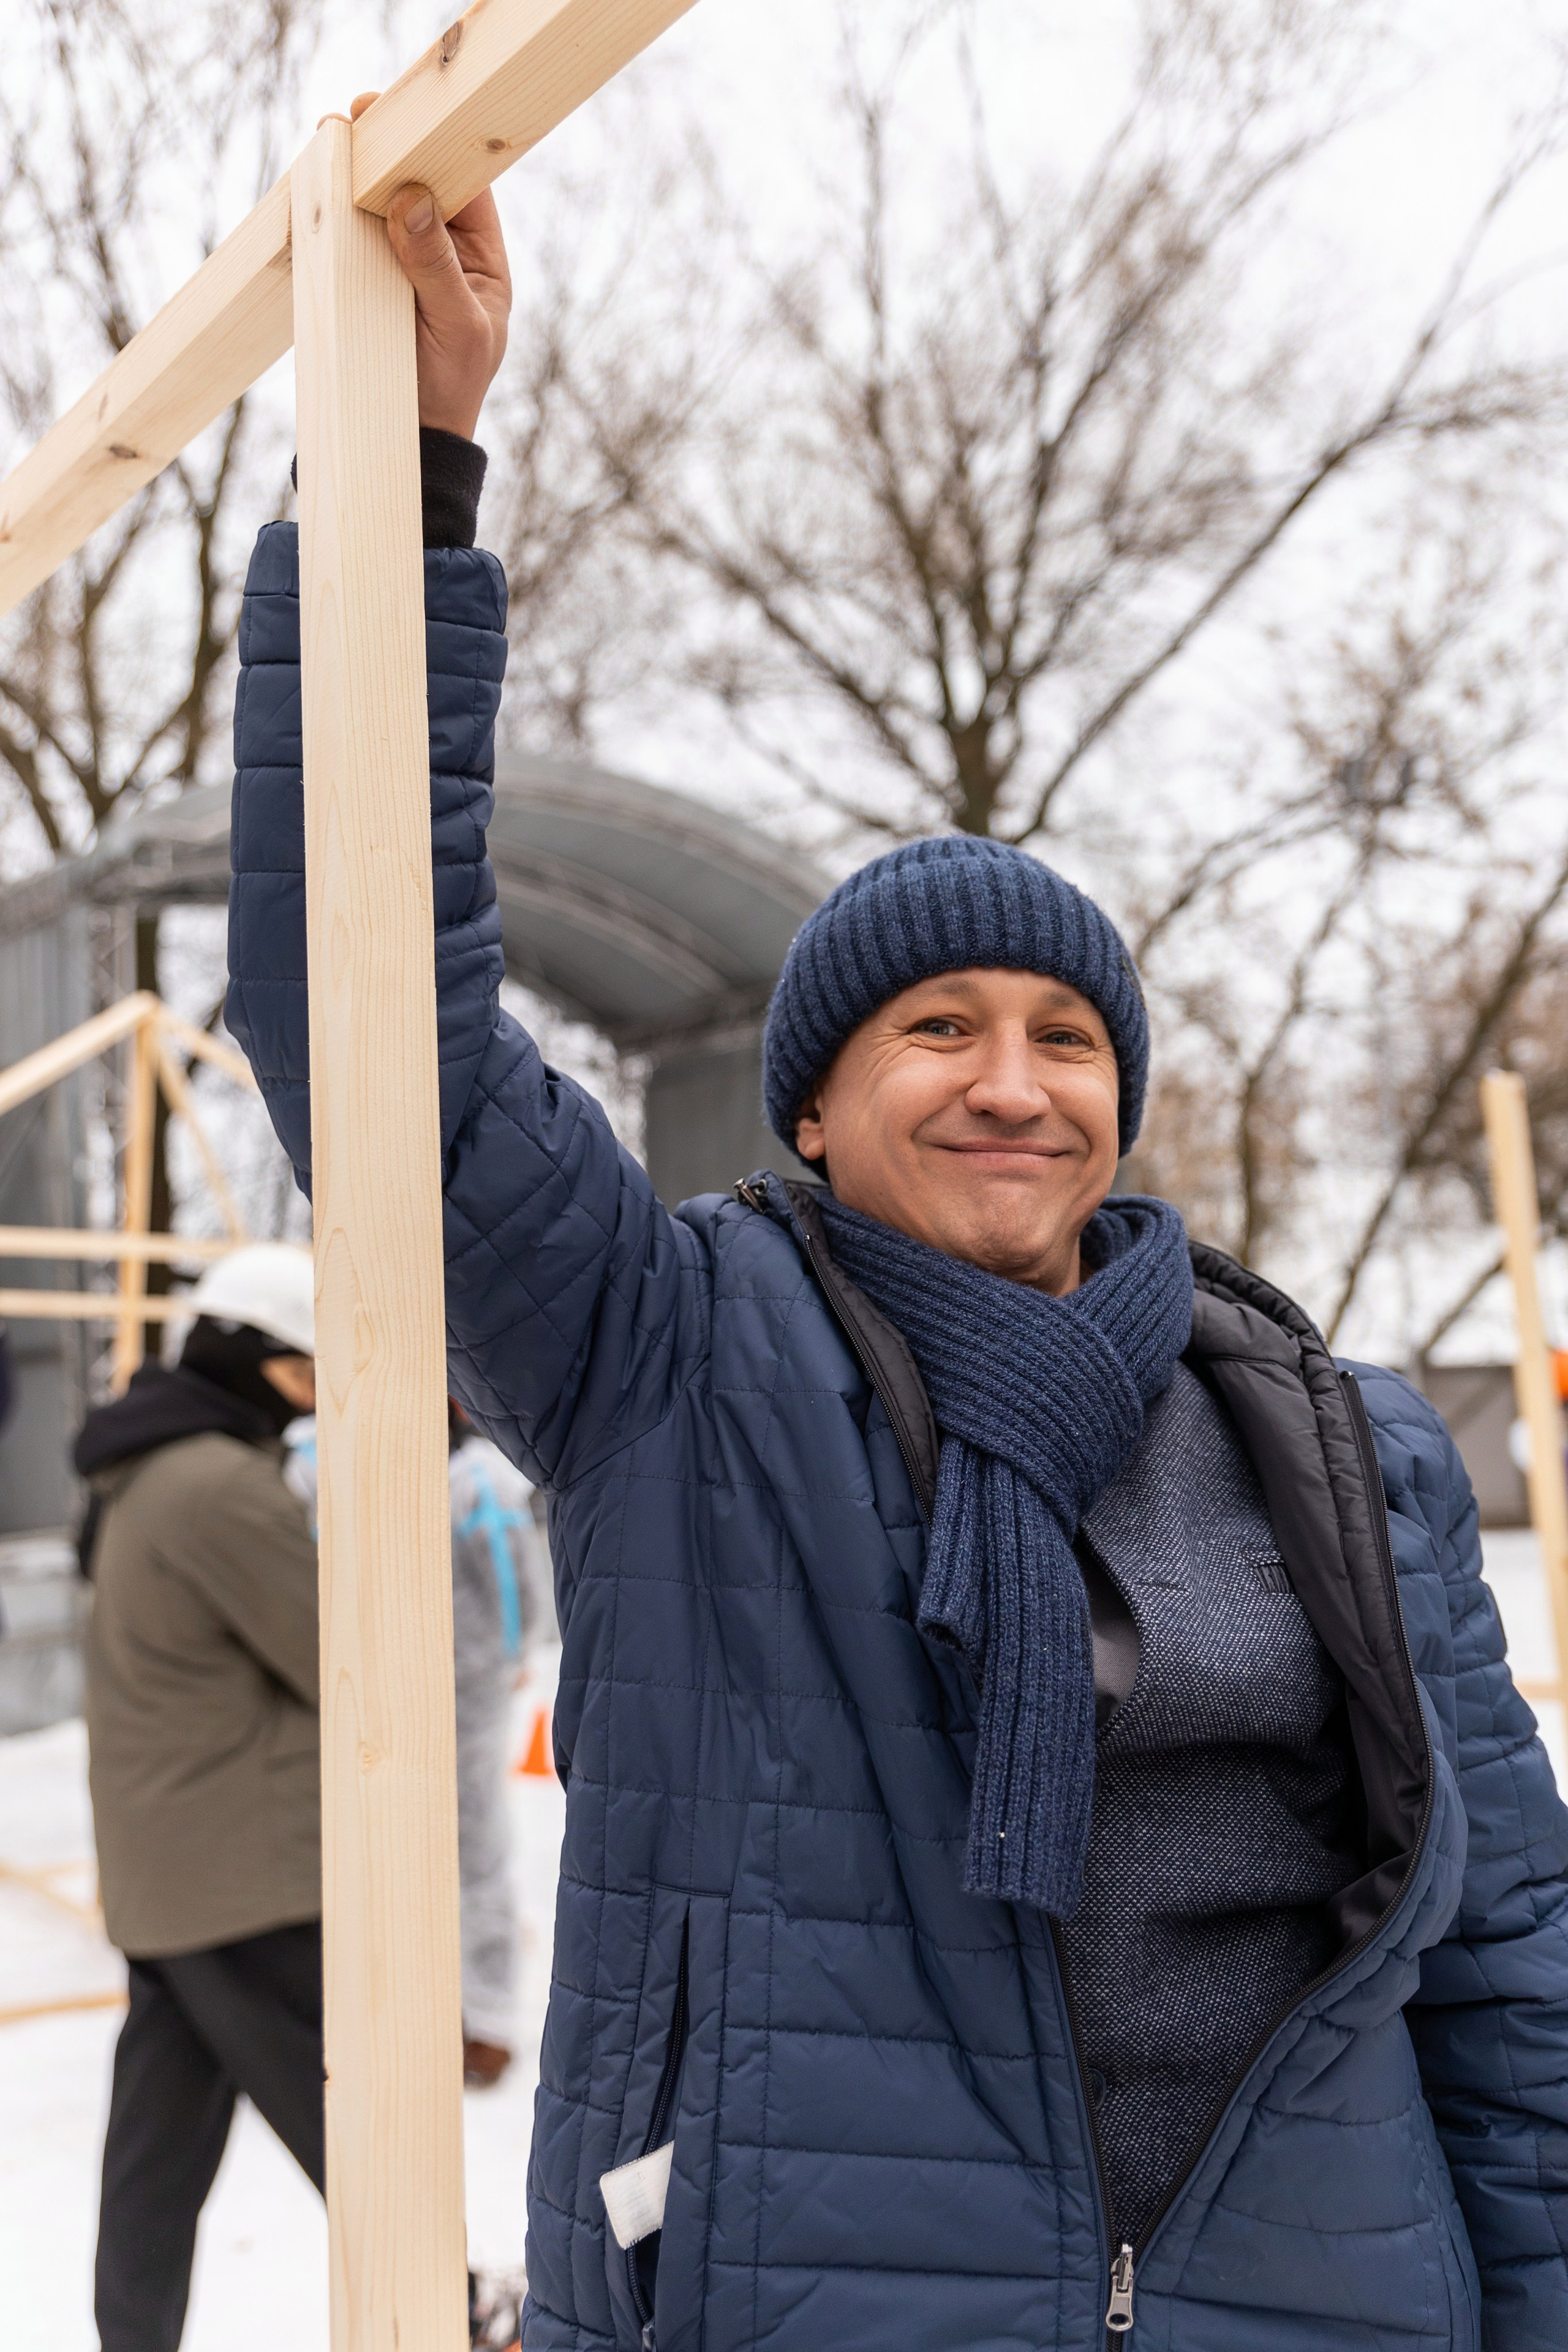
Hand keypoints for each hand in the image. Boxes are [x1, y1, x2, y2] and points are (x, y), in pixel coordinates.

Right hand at [325, 91, 512, 440]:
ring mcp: (401, 258)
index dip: (436, 144)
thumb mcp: (456, 327)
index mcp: (481, 255)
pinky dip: (334, 208)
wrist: (415, 440)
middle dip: (388, 148)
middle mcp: (443, 248)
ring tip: (330, 144)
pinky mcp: (365, 273)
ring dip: (355, 172)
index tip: (403, 118)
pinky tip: (317, 186)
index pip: (464, 182)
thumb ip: (435, 266)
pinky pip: (350, 231)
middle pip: (417, 178)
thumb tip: (411, 199)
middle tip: (355, 119)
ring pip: (378, 200)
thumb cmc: (451, 387)